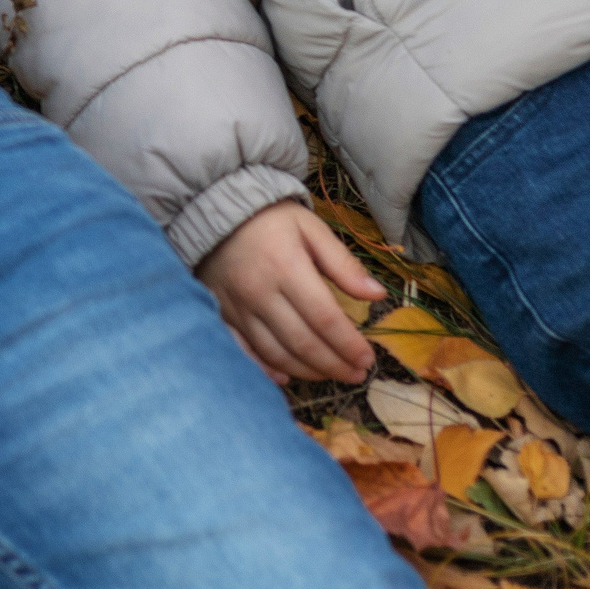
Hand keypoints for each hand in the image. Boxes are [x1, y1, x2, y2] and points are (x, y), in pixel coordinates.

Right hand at [198, 202, 383, 385]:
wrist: (212, 209)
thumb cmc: (269, 218)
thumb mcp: (311, 228)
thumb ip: (343, 263)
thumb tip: (378, 295)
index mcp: (286, 268)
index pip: (324, 318)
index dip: (348, 344)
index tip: (368, 359)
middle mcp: (260, 293)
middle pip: (302, 342)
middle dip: (334, 364)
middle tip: (357, 374)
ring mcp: (238, 307)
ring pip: (276, 353)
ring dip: (308, 371)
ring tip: (333, 375)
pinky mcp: (222, 314)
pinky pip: (244, 351)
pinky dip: (266, 369)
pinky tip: (286, 378)